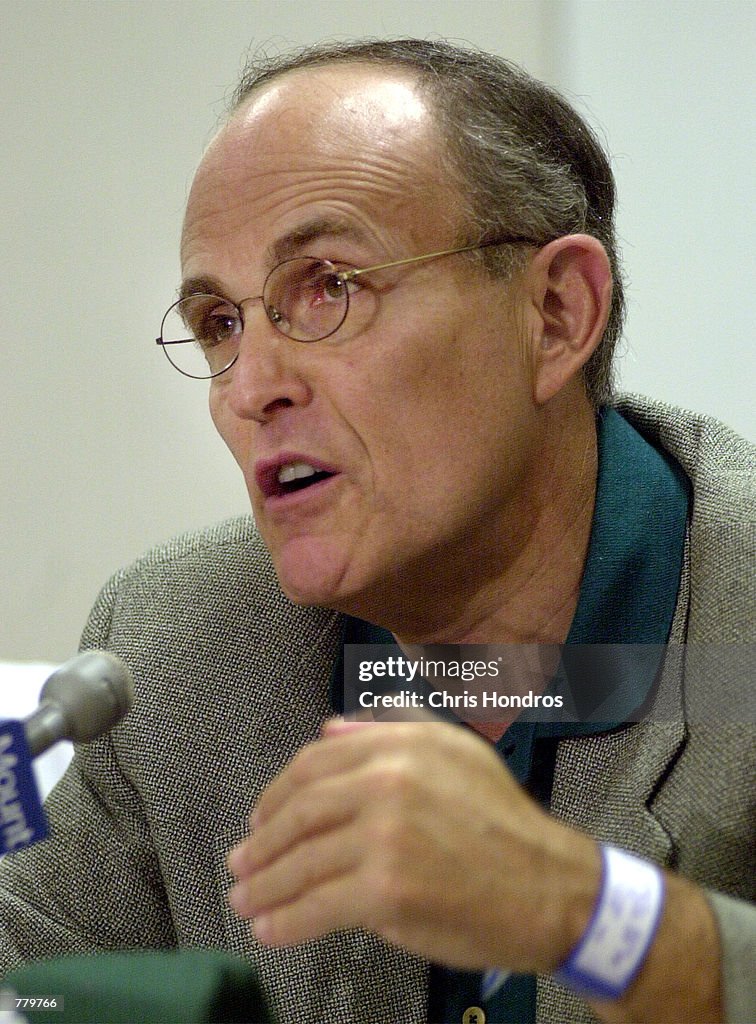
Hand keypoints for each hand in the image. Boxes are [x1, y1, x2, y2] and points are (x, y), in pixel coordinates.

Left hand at [227, 717, 599, 972]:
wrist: (550, 888)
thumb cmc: (505, 825)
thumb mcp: (455, 753)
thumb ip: (388, 733)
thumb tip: (329, 730)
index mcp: (401, 746)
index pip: (314, 763)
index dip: (276, 792)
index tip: (259, 817)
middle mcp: (389, 783)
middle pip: (299, 811)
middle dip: (261, 842)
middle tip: (241, 862)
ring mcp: (385, 838)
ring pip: (301, 862)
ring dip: (263, 885)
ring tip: (246, 898)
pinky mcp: (386, 892)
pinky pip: (316, 906)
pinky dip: (285, 921)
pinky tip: (271, 929)